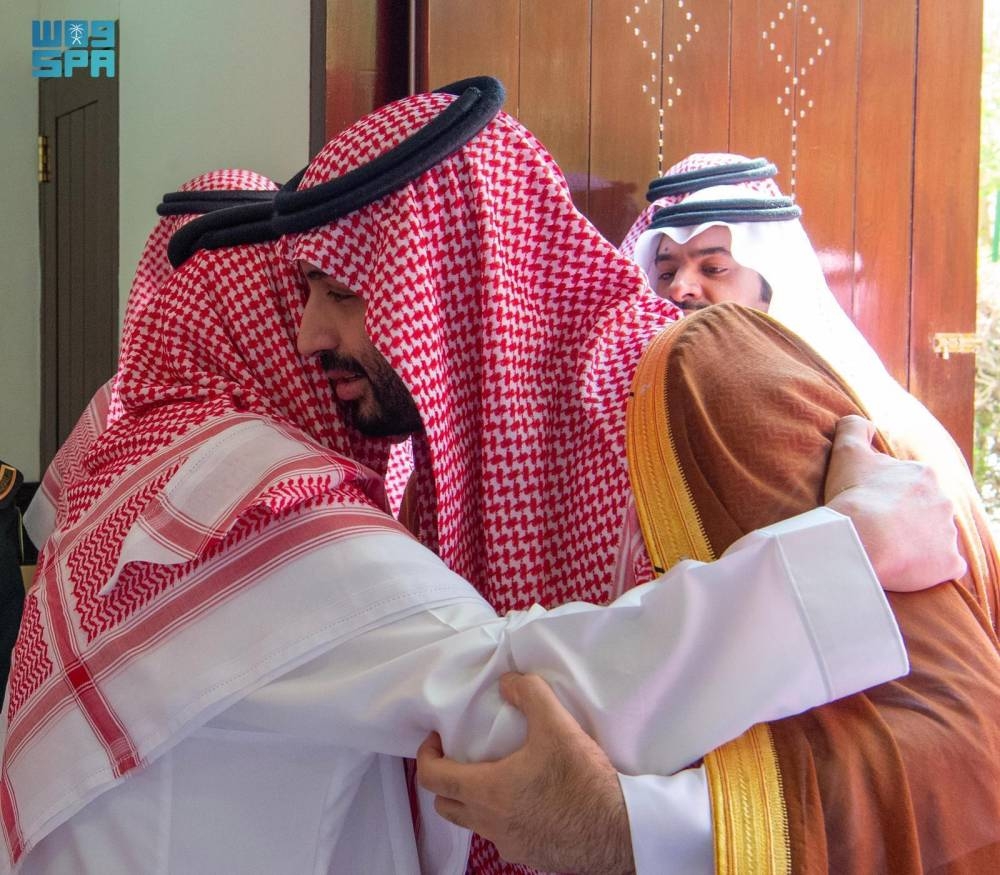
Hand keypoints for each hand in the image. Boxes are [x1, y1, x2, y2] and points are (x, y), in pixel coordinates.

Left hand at [416, 672, 634, 874]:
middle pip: (445, 806)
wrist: (619, 831)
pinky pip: (502, 836)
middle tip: (459, 758)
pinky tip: (527, 800)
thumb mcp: (557, 726)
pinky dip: (501, 818)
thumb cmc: (583, 781)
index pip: (432, 777)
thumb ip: (530, 694)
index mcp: (486, 791)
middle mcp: (490, 823)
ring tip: (495, 776)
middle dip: (444, 780)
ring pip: (473, 823)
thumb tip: (509, 681)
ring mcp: (509, 844)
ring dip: (472, 801)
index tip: (436, 740)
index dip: (426, 755)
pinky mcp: (531, 855)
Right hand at [824, 415, 965, 590]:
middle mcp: (944, 500)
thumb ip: (854, 428)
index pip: (910, 484)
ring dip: (917, 543)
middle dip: (906, 518)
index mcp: (923, 474)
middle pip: (925, 509)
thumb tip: (865, 422)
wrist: (861, 538)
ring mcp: (949, 533)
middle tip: (877, 529)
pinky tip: (906, 568)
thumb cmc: (854, 494)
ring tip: (888, 551)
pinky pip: (945, 565)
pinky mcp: (949, 562)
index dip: (887, 496)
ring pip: (936, 537)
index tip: (868, 506)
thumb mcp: (847, 451)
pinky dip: (930, 568)